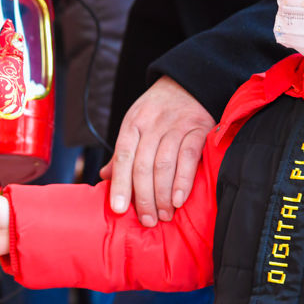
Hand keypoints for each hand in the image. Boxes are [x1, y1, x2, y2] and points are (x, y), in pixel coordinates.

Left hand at [100, 76, 214, 226]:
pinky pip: (189, 157)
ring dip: (163, 194)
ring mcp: (176, 126)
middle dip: (144, 197)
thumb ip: (123, 153)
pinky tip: (179, 199)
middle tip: (148, 220)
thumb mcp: (136, 125)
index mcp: (133, 124)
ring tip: (164, 215)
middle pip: (143, 165)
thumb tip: (104, 178)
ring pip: (164, 164)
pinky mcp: (198, 129)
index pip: (122, 157)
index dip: (120, 185)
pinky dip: (183, 180)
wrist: (188, 83)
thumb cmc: (158, 111)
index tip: (118, 209)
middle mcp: (152, 124)